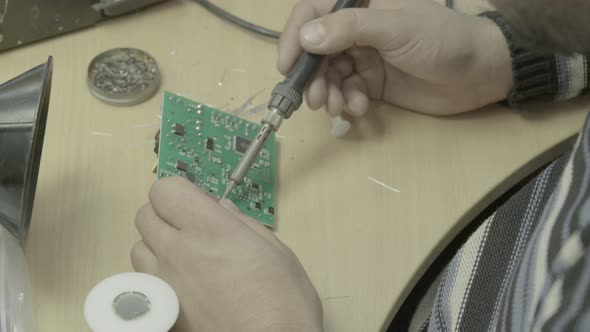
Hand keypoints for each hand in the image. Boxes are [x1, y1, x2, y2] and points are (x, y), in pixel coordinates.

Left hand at [132, 177, 322, 331]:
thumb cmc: (283, 305)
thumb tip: (223, 209)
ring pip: (139, 248)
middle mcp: (180, 252)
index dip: (178, 193)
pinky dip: (156, 276)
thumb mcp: (276, 252)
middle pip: (145, 215)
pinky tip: (182, 284)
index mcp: (211, 229)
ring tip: (184, 258)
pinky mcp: (162, 308)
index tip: (193, 202)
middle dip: (165, 215)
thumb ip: (244, 224)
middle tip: (189, 227)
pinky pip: (144, 280)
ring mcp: (166, 282)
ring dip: (157, 246)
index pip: (165, 190)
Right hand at [279, 0, 512, 115]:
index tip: (287, 66)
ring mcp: (364, 56)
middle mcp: (356, 29)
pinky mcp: (372, 82)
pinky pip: (347, 91)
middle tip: (315, 99)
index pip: (312, 12)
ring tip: (338, 107)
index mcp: (360, 4)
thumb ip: (350, 29)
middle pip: (315, 49)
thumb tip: (305, 37)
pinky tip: (359, 108)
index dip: (294, 37)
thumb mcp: (395, 28)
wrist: (479, 72)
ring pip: (329, 74)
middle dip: (312, 75)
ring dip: (329, 92)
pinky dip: (347, 101)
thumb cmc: (441, 40)